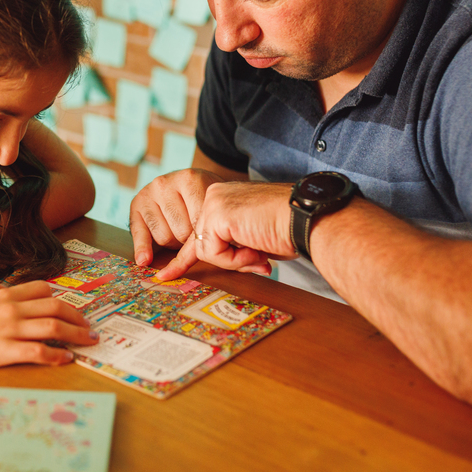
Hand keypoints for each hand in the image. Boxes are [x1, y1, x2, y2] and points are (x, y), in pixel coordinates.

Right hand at [0, 276, 97, 369]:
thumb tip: (0, 285)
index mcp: (4, 295)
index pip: (42, 291)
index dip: (61, 301)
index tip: (71, 311)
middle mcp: (11, 309)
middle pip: (56, 308)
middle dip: (78, 318)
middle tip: (89, 327)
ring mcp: (9, 330)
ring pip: (53, 328)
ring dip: (76, 335)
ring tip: (89, 341)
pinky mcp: (4, 351)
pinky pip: (38, 351)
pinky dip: (57, 355)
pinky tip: (67, 358)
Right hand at [129, 169, 223, 267]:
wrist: (193, 181)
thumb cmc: (206, 196)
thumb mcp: (213, 204)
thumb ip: (210, 224)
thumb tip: (206, 251)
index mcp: (189, 179)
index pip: (198, 222)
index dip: (205, 237)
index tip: (211, 245)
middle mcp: (164, 183)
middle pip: (181, 232)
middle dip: (190, 240)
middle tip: (195, 232)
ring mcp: (149, 192)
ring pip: (163, 238)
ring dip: (174, 242)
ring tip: (181, 230)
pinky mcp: (136, 203)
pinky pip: (139, 233)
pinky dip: (142, 248)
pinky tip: (144, 260)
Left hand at [154, 181, 297, 280]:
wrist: (307, 220)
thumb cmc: (290, 229)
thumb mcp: (255, 241)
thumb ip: (236, 249)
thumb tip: (232, 265)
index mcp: (224, 198)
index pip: (200, 232)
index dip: (183, 258)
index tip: (165, 275)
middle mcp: (215, 196)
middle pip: (203, 244)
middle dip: (230, 260)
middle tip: (259, 258)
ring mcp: (213, 203)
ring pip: (207, 250)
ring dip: (235, 260)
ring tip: (261, 250)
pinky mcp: (216, 214)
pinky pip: (213, 253)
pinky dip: (234, 259)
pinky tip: (255, 248)